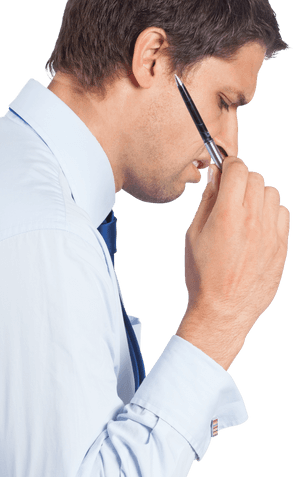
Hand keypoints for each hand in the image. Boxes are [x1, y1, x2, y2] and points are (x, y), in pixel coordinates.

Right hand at [177, 158, 289, 368]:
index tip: (226, 173)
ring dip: (259, 197)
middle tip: (232, 197)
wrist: (223, 310)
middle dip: (243, 182)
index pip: (238, 168)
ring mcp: (271, 234)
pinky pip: (283, 214)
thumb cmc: (204, 277)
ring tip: (246, 214)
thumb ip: (207, 202)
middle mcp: (252, 221)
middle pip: (256, 178)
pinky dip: (272, 214)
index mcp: (227, 216)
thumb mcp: (194, 236)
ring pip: (272, 194)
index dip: (230, 167)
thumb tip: (215, 177)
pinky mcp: (282, 246)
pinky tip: (259, 228)